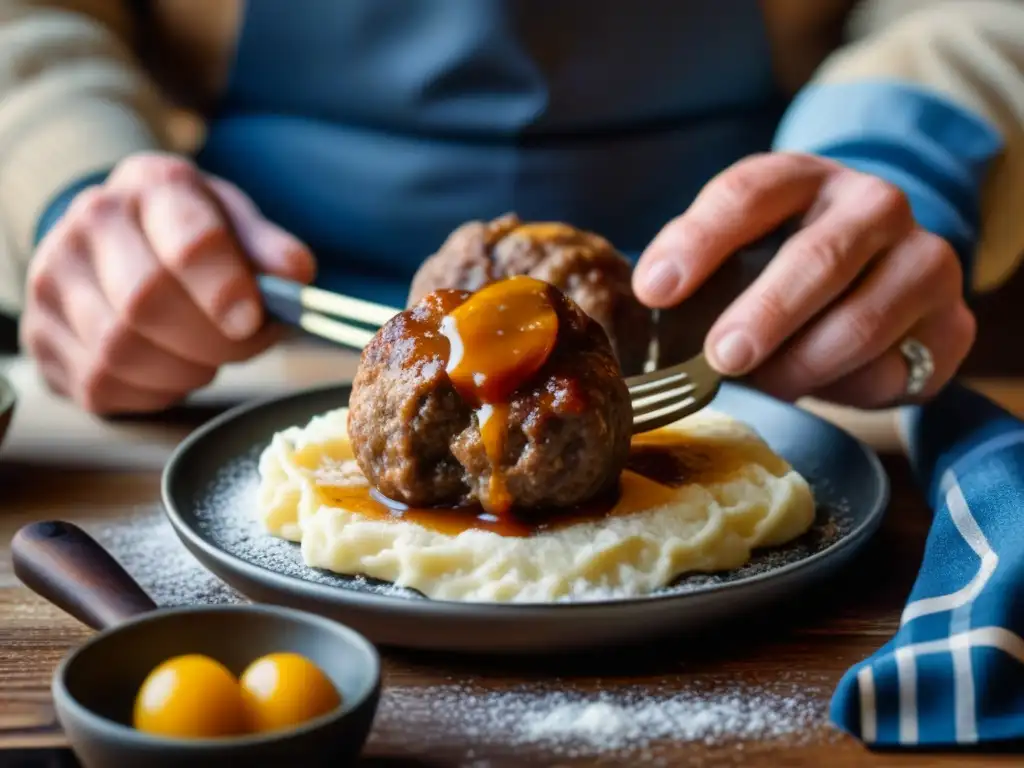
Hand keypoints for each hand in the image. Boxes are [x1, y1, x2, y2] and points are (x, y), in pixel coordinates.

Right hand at [21, 152, 315, 414]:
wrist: (115, 238)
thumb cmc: (188, 235)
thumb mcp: (236, 225)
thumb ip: (269, 250)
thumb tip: (296, 276)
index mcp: (152, 186)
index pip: (189, 241)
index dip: (225, 289)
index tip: (251, 321)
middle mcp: (91, 223)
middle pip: (148, 303)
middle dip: (211, 341)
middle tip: (242, 344)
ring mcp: (54, 278)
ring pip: (121, 351)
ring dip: (184, 369)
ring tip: (207, 355)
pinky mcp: (41, 334)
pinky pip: (103, 383)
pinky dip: (153, 390)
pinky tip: (172, 369)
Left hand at [632, 153, 975, 407]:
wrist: (879, 278)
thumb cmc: (783, 264)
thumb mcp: (737, 248)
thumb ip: (694, 266)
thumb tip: (641, 302)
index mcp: (803, 178)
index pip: (748, 194)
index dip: (698, 242)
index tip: (653, 290)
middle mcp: (872, 205)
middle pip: (816, 257)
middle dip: (765, 313)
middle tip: (721, 358)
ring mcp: (923, 258)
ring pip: (862, 320)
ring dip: (802, 364)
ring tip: (766, 385)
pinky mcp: (952, 321)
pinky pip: (899, 365)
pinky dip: (852, 387)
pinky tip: (825, 385)